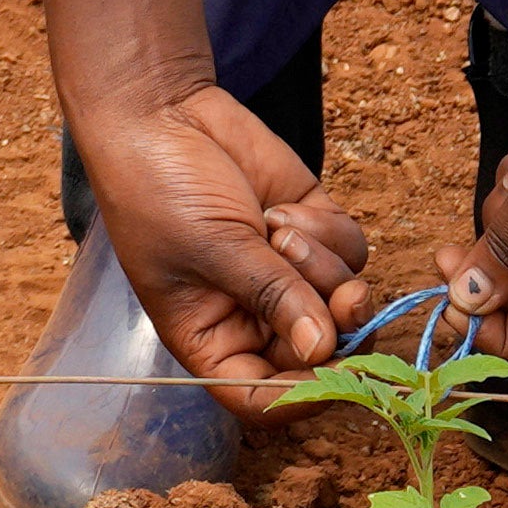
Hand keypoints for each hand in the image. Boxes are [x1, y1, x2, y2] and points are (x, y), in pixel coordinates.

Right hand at [67, 72, 369, 401]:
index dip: (302, 396)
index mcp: (210, 337)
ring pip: (343, 299)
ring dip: (322, 266)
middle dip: (337, 326)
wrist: (158, 109)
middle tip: (345, 298)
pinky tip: (286, 207)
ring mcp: (286, 272)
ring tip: (276, 227)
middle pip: (320, 354)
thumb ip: (272, 296)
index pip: (263, 397)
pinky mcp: (311, 231)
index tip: (336, 372)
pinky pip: (351, 252)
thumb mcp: (211, 248)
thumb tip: (323, 352)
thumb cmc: (156, 188)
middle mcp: (252, 314)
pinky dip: (329, 232)